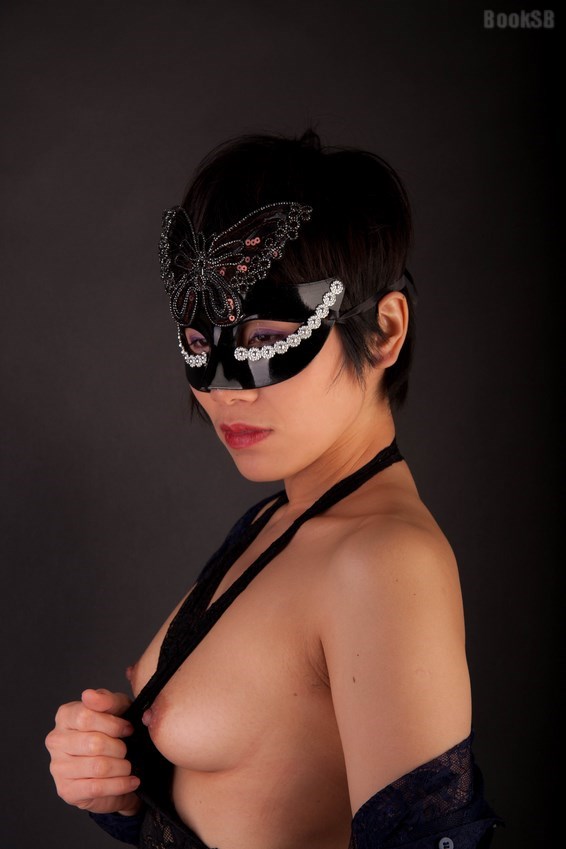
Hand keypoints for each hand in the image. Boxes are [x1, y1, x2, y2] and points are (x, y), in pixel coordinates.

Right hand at [45, 688, 141, 814]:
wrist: (116, 767)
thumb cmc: (114, 732)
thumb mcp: (118, 709)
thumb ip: (106, 700)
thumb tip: (88, 695)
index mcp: (66, 715)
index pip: (86, 717)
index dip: (113, 724)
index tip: (128, 729)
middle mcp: (56, 740)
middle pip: (94, 743)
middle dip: (119, 748)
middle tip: (127, 749)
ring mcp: (58, 767)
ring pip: (98, 767)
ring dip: (122, 767)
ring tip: (128, 765)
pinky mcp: (66, 790)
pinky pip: (97, 788)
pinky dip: (120, 784)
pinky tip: (130, 780)